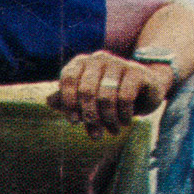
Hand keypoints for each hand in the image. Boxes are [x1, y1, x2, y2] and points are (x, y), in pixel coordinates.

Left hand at [48, 51, 166, 135]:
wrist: (145, 89)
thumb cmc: (109, 94)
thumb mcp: (87, 99)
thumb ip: (68, 99)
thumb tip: (49, 101)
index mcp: (81, 63)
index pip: (68, 79)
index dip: (68, 101)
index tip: (74, 122)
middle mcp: (98, 59)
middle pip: (86, 90)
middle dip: (90, 116)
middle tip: (96, 135)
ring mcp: (118, 63)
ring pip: (106, 97)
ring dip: (108, 119)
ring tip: (112, 131)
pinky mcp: (136, 72)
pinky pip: (124, 97)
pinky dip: (123, 115)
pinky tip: (125, 122)